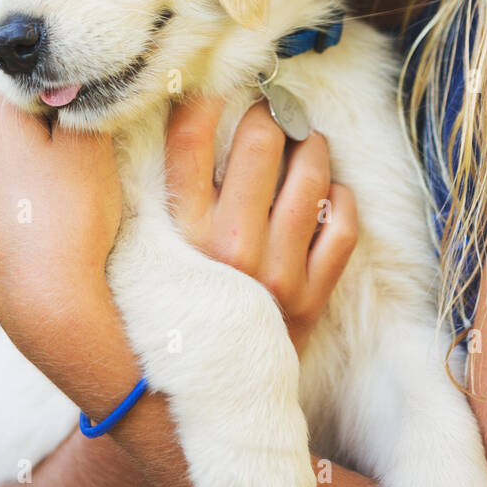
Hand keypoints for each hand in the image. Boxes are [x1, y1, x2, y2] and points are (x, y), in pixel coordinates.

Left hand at [0, 18, 122, 373]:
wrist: (44, 302)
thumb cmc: (72, 220)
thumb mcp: (91, 142)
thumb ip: (84, 88)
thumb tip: (87, 54)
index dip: (20, 3)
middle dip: (34, 55)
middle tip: (80, 41)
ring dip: (28, 95)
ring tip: (74, 96)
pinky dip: (21, 129)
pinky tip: (56, 147)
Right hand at [164, 95, 358, 356]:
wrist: (203, 402)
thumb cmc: (168, 312)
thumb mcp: (143, 256)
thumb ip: (150, 197)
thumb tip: (162, 116)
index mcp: (178, 233)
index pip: (189, 138)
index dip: (204, 96)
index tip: (214, 84)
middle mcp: (228, 248)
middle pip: (263, 142)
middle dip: (271, 115)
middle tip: (273, 112)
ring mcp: (276, 273)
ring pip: (312, 175)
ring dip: (312, 147)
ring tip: (305, 142)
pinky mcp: (312, 297)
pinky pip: (343, 226)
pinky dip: (341, 199)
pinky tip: (328, 193)